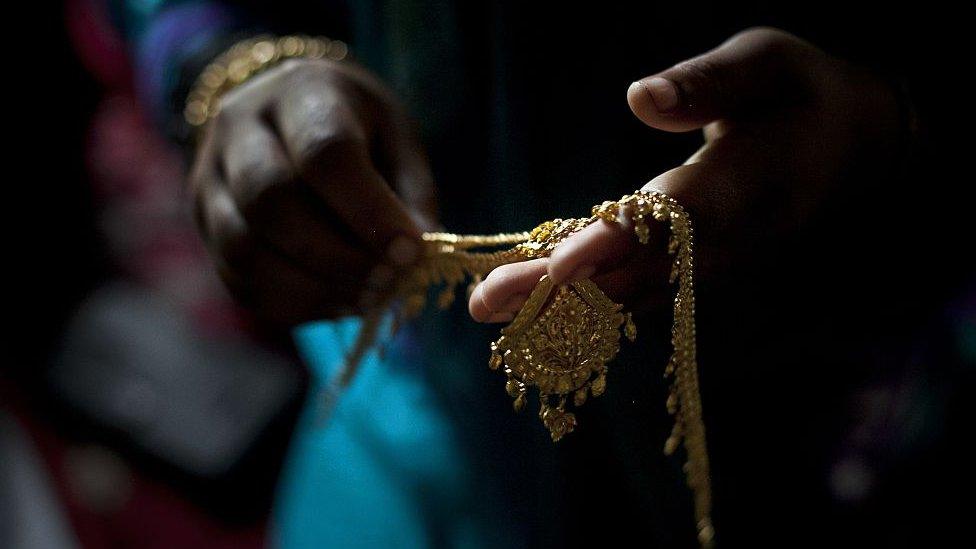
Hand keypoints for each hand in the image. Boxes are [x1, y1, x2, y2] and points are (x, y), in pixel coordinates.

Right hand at [190, 57, 435, 324]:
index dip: (368, 211)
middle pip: (271, 201)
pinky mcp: (203, 223)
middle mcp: (239, 126)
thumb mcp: (398, 139)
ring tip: (365, 298)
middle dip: (336, 257)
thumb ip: (411, 194)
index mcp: (302, 91)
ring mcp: (209, 176)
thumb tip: (418, 255)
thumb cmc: (357, 128)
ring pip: (244, 248)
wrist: (286, 112)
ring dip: (312, 287)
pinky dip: (292, 303)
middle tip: (386, 283)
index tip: (409, 252)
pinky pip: (238, 278)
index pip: (324, 153)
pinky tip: (336, 301)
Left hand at [469, 27, 900, 322]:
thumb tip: (640, 97)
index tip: (560, 266)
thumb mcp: (766, 64)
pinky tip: (532, 306)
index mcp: (746, 183)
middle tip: (485, 303)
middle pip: (636, 271)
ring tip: (490, 308)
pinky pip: (639, 293)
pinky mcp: (697, 272)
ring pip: (631, 293)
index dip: (618, 244)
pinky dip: (587, 302)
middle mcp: (726, 241)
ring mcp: (712, 265)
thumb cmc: (796, 95)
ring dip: (561, 306)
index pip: (674, 222)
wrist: (844, 148)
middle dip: (559, 291)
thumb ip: (708, 83)